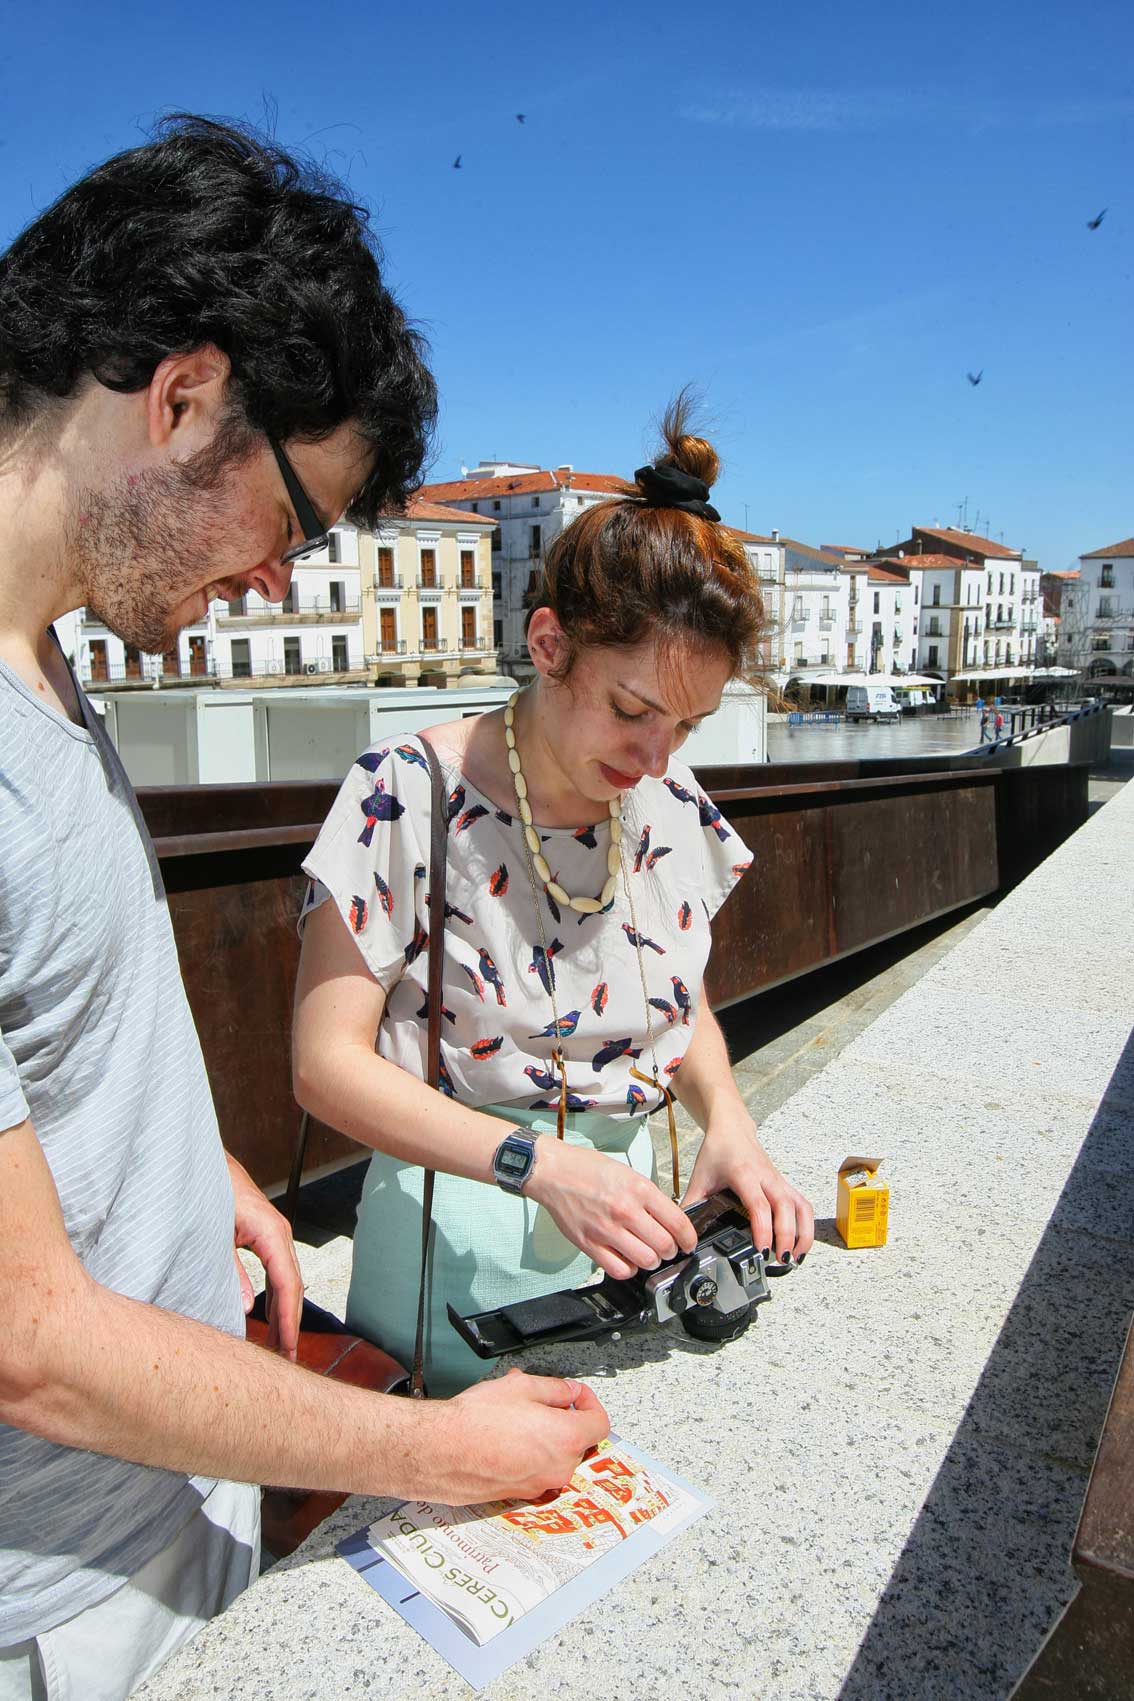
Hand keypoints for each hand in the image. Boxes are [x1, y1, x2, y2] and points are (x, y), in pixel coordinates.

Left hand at [226, 1153, 303, 1360]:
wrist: (199, 1161)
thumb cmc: (207, 1188)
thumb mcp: (214, 1234)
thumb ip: (230, 1272)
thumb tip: (244, 1308)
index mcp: (270, 1231)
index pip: (288, 1284)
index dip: (289, 1320)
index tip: (288, 1349)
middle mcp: (277, 1232)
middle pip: (292, 1286)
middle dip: (291, 1324)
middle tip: (288, 1361)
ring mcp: (272, 1234)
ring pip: (287, 1280)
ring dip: (285, 1312)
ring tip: (282, 1347)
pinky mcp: (263, 1235)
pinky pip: (277, 1271)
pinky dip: (277, 1296)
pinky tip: (272, 1316)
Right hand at [418, 1369, 609, 1503]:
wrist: (440, 1452)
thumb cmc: (476, 1421)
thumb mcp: (520, 1386)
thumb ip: (554, 1389)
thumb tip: (568, 1392)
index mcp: (566, 1439)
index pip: (600, 1423)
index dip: (590, 1403)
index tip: (576, 1395)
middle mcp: (557, 1468)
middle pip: (577, 1441)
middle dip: (563, 1419)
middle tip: (540, 1401)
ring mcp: (538, 1485)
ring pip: (553, 1456)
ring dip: (543, 1436)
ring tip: (515, 1415)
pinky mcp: (517, 1494)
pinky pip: (533, 1471)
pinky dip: (527, 1454)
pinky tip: (503, 1436)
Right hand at [526, 1139, 697, 1280]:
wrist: (554, 1172)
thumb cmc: (587, 1169)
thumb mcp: (627, 1173)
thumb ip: (648, 1197)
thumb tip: (667, 1219)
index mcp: (639, 1189)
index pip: (678, 1222)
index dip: (689, 1238)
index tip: (688, 1243)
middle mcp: (626, 1210)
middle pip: (664, 1246)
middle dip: (670, 1250)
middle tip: (667, 1248)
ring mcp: (607, 1230)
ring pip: (645, 1260)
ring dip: (651, 1261)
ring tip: (646, 1253)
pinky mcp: (590, 1244)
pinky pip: (619, 1270)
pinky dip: (628, 1269)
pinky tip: (627, 1259)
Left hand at [682, 1119, 813, 1263]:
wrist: (731, 1128)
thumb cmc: (718, 1150)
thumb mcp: (699, 1178)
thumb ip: (691, 1205)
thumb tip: (684, 1232)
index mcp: (744, 1174)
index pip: (759, 1205)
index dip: (763, 1229)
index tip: (762, 1250)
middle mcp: (766, 1177)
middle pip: (785, 1208)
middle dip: (786, 1236)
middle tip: (780, 1260)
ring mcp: (778, 1180)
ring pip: (800, 1207)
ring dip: (802, 1233)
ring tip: (795, 1257)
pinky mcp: (785, 1184)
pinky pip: (803, 1205)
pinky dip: (806, 1225)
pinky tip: (801, 1243)